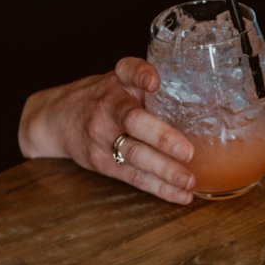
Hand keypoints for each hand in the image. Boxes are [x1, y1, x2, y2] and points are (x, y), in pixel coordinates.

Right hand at [20, 59, 196, 204]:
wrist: (55, 118)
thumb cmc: (102, 98)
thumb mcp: (120, 81)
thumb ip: (150, 87)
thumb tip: (209, 101)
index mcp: (117, 81)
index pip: (128, 70)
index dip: (141, 74)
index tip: (154, 82)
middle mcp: (108, 106)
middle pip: (132, 120)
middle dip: (161, 137)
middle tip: (187, 151)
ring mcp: (102, 136)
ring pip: (134, 154)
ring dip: (164, 170)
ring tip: (189, 180)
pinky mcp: (102, 162)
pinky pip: (133, 176)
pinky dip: (159, 187)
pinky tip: (181, 194)